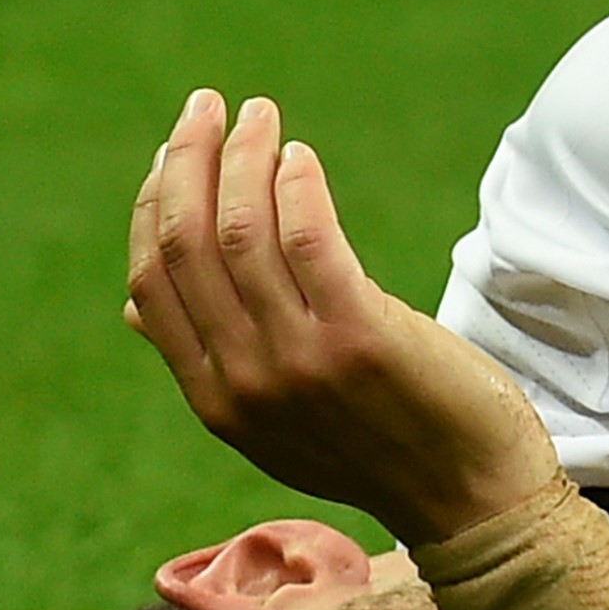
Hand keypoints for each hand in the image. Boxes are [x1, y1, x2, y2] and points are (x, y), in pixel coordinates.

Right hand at [125, 90, 559, 544]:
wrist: (474, 502)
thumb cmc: (380, 447)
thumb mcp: (275, 423)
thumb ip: (212, 363)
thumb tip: (134, 305)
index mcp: (214, 399)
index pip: (152, 281)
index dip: (153, 206)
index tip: (174, 153)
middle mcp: (244, 381)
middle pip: (188, 245)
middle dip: (189, 162)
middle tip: (206, 107)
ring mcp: (300, 362)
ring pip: (243, 232)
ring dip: (245, 158)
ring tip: (259, 116)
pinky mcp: (362, 340)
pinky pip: (310, 242)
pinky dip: (297, 188)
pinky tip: (300, 157)